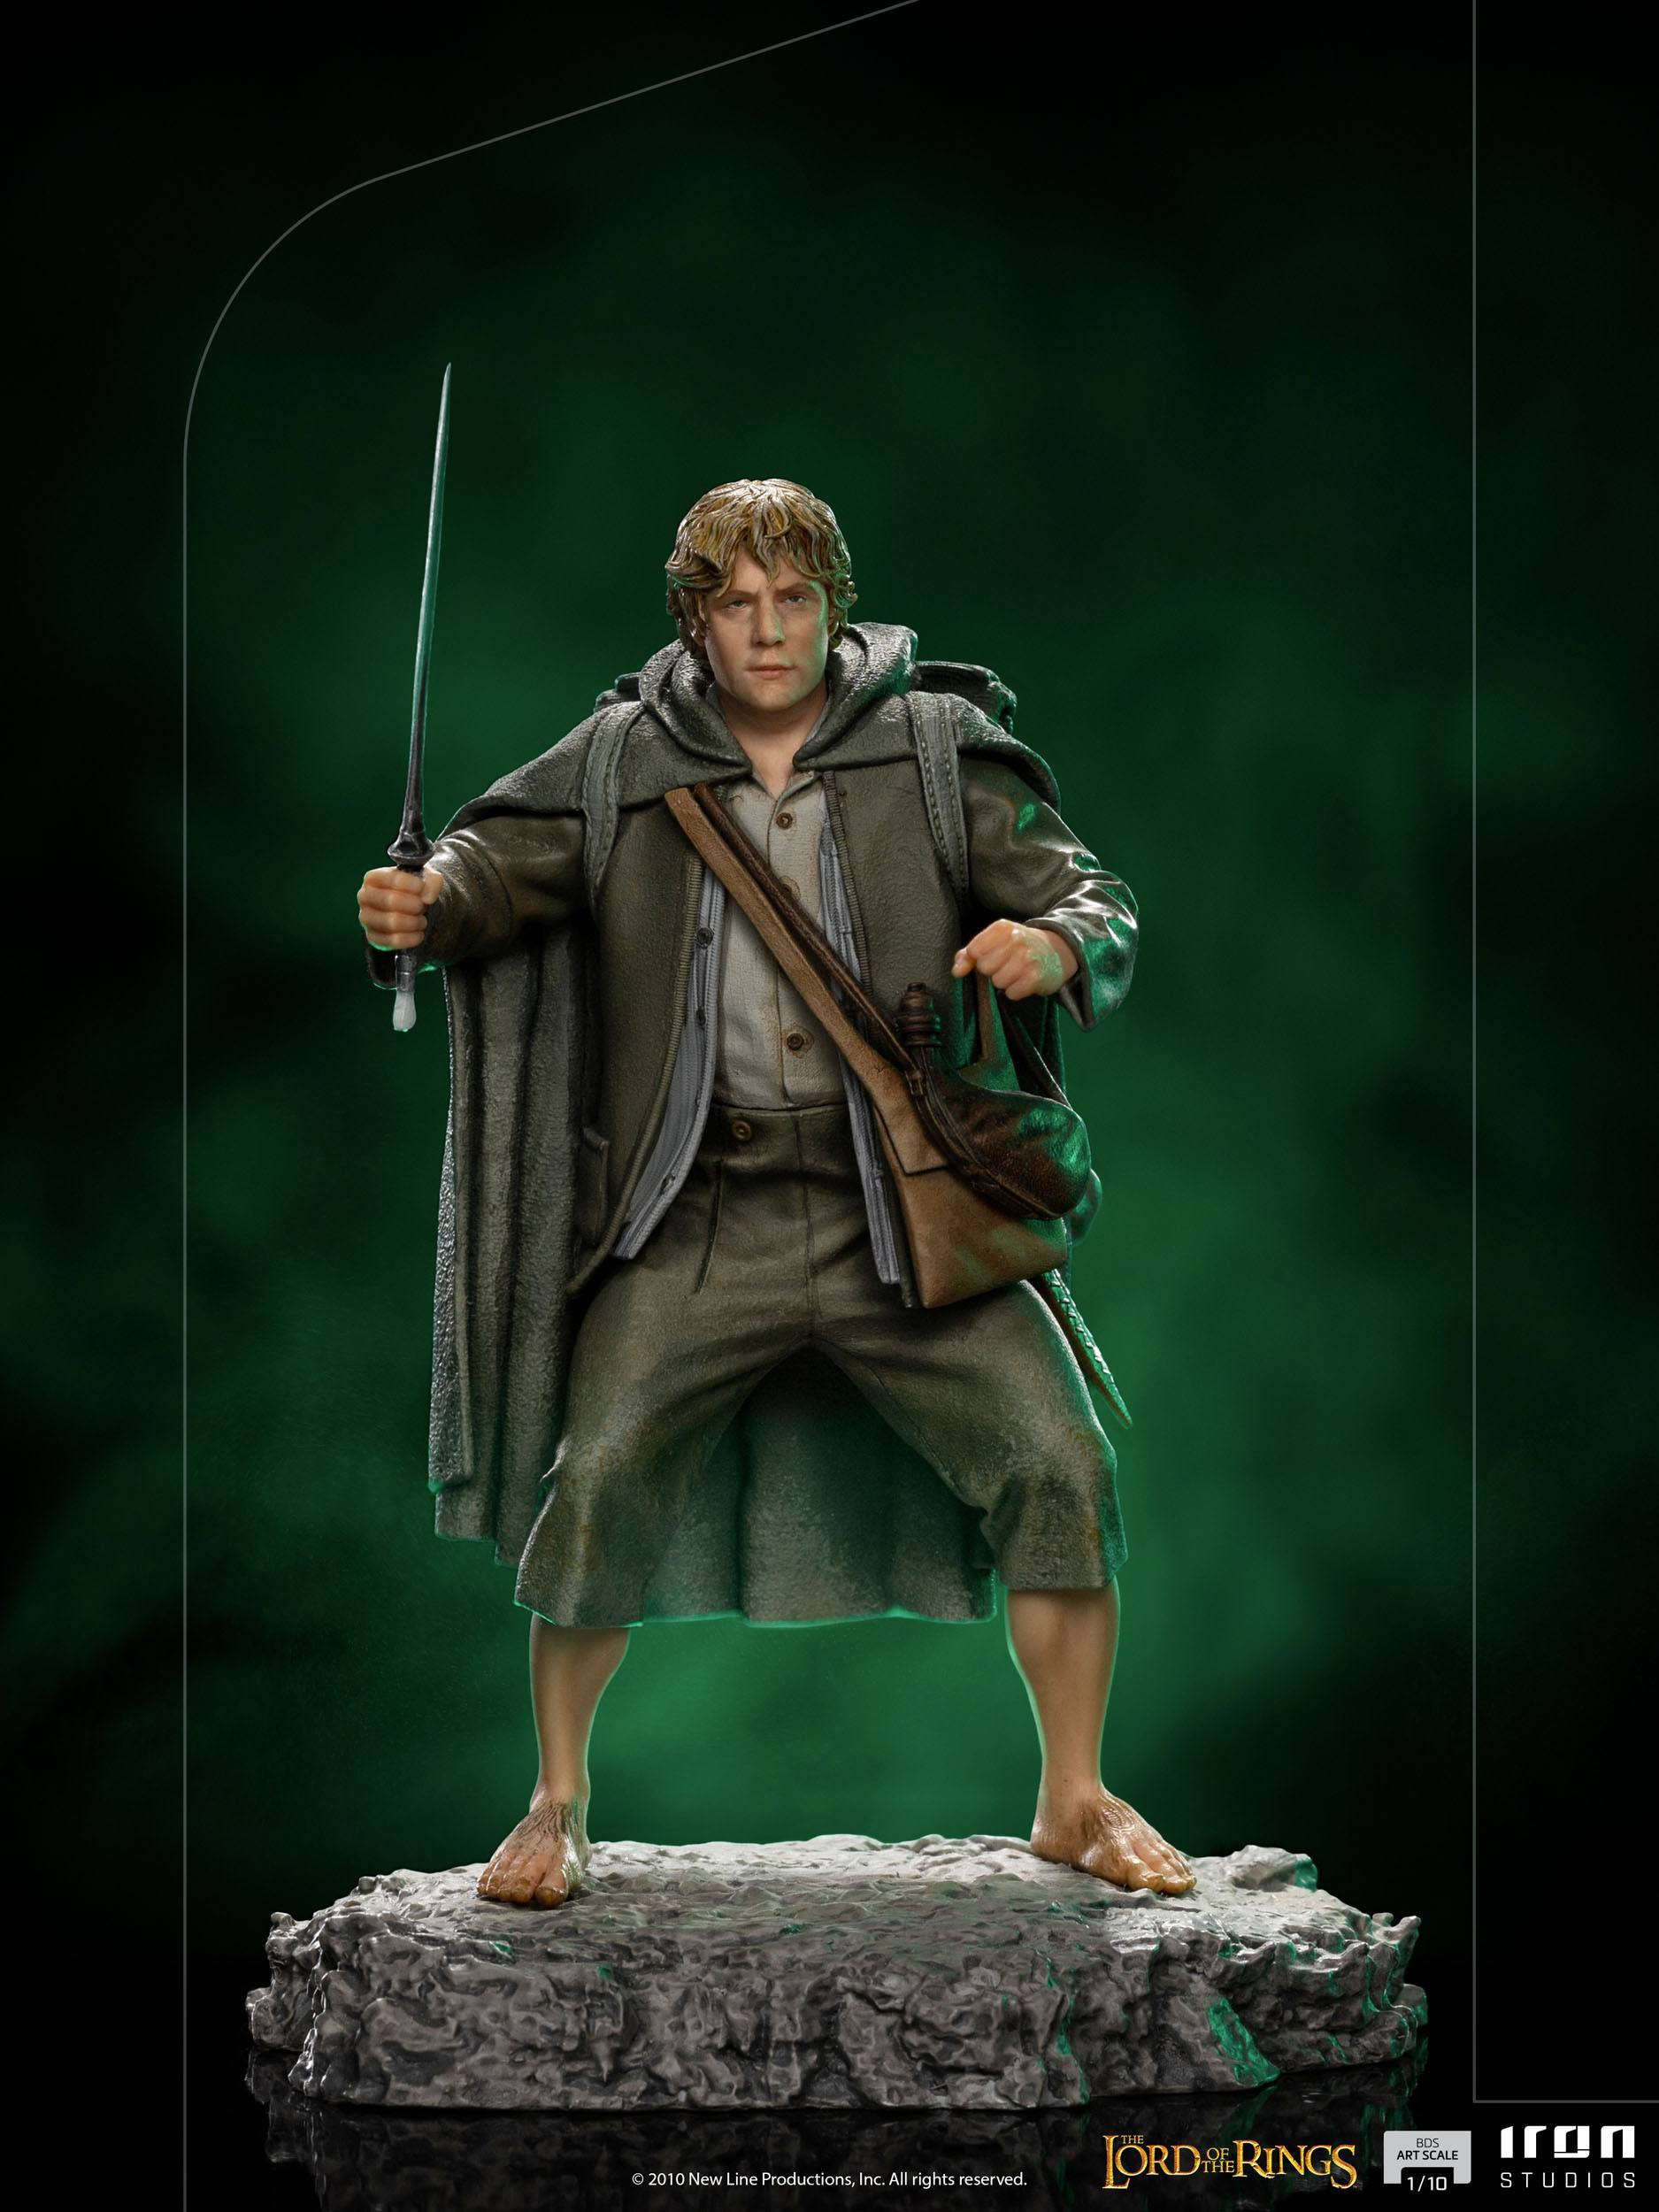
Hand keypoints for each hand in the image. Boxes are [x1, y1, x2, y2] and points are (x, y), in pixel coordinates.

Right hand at [359, 865, 443, 949]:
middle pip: (390, 901)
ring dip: (414, 922)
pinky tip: (419, 934)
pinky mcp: (372, 937)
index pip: (393, 879)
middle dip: (414, 905)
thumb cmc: (413, 890)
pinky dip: (411, 938)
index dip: (414, 885)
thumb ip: (433, 881)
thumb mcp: (426, 879)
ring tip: (422, 920)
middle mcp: (364, 896)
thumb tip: (428, 897)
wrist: (409, 911)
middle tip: (423, 907)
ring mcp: (366, 917)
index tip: (424, 889)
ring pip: (391, 922)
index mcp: (374, 878)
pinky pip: (392, 940)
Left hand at [951, 919, 1077, 1000]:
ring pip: (997, 982)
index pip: (974, 951)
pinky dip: (1016, 991)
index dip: (979, 959)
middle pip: (985, 968)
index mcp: (1002, 928)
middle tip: (1008, 964)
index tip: (991, 957)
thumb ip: (970, 953)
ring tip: (1018, 972)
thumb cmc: (1020, 946)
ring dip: (1005, 982)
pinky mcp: (1035, 977)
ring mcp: (1027, 958)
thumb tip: (956, 971)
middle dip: (993, 971)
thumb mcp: (996, 941)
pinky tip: (1025, 981)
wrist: (1058, 950)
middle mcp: (1015, 940)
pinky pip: (1011, 993)